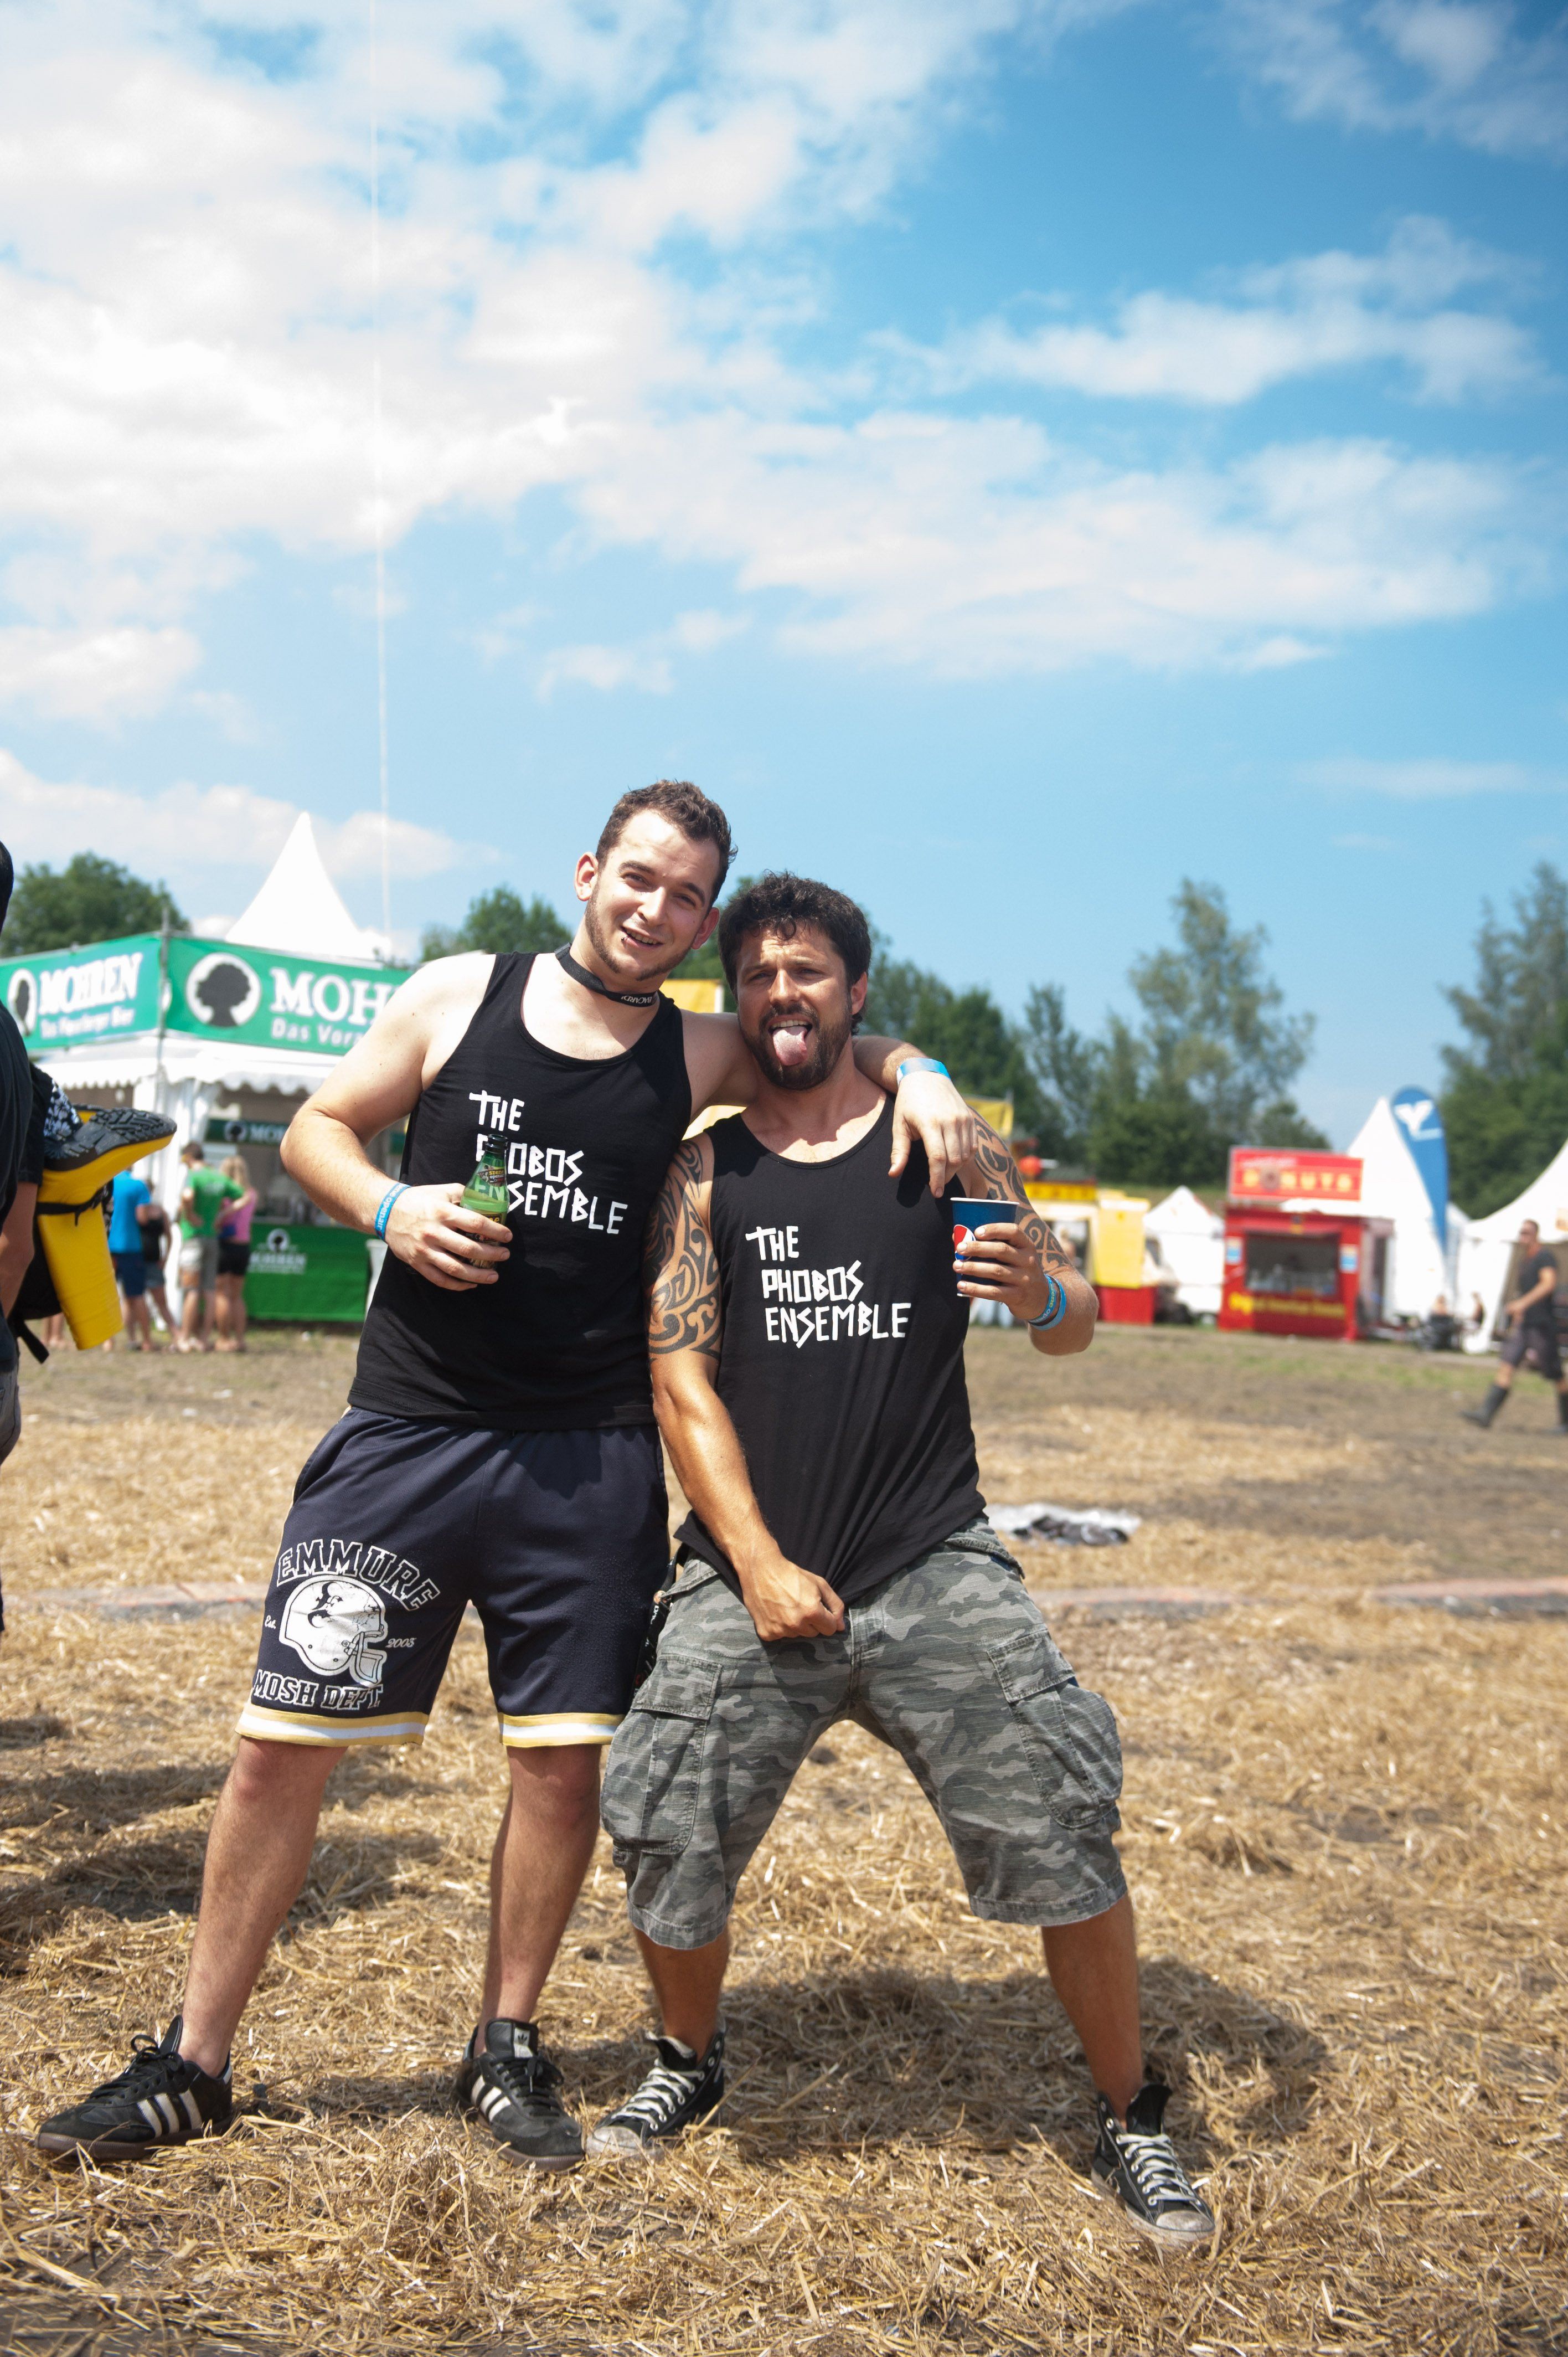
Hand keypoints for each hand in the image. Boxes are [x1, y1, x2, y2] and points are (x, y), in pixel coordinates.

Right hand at [384, 1181, 510, 1292]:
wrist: (386, 1211)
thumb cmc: (419, 1200)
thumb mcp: (442, 1190)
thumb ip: (464, 1194)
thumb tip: (488, 1201)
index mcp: (442, 1212)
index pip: (475, 1223)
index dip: (495, 1231)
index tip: (507, 1236)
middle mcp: (433, 1232)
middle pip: (468, 1248)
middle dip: (491, 1254)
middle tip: (505, 1255)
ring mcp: (424, 1250)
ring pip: (455, 1268)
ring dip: (478, 1275)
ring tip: (494, 1276)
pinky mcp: (417, 1263)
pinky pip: (440, 1279)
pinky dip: (457, 1285)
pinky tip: (471, 1284)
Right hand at [739, 1552, 845, 1642]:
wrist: (761, 1570)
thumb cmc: (792, 1575)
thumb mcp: (819, 1584)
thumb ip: (835, 1605)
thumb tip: (841, 1627)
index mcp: (812, 1612)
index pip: (830, 1629)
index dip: (827, 1618)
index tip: (818, 1609)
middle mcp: (796, 1624)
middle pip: (814, 1633)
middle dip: (811, 1622)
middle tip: (800, 1605)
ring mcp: (780, 1630)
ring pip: (797, 1635)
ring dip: (795, 1625)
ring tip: (786, 1607)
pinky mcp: (767, 1633)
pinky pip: (780, 1637)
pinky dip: (779, 1627)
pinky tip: (776, 1612)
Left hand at [889, 1070, 977, 1195]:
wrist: (926, 1076)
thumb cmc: (909, 1103)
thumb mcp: (899, 1125)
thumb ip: (899, 1151)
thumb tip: (893, 1174)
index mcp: (930, 1123)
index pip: (938, 1158)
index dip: (937, 1178)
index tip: (934, 1192)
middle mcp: (950, 1121)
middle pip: (954, 1160)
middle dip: (946, 1176)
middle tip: (937, 1184)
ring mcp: (963, 1119)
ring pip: (966, 1155)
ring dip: (956, 1168)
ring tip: (944, 1172)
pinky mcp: (970, 1118)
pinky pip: (973, 1146)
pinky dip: (966, 1157)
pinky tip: (954, 1160)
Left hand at [955, 1222, 1047, 1320]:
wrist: (1040, 1299)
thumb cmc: (1018, 1270)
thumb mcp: (1016, 1256)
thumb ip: (992, 1245)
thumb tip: (956, 1236)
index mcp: (1027, 1245)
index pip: (1013, 1231)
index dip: (994, 1229)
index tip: (976, 1231)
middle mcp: (1028, 1260)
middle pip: (1001, 1250)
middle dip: (977, 1248)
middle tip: (959, 1248)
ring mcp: (1024, 1279)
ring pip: (996, 1271)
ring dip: (973, 1268)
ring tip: (956, 1266)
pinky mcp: (1017, 1296)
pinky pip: (994, 1292)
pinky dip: (975, 1289)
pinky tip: (961, 1286)